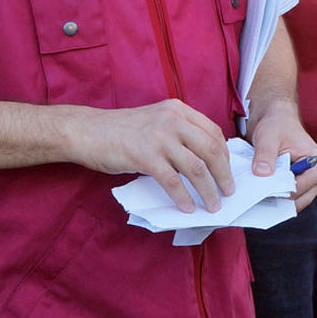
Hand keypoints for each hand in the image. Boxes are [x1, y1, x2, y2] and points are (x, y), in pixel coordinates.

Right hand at [68, 99, 234, 213]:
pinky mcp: (145, 156)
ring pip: (196, 168)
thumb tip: (203, 159)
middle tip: (228, 191)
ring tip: (213, 204)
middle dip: (223, 174)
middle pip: (211, 149)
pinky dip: (183, 197)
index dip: (225, 155)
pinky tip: (187, 207)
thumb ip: (178, 132)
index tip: (227, 171)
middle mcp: (172, 120)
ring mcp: (159, 138)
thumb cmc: (121, 130)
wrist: (88, 131)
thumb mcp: (156, 120)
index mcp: (177, 109)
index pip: (213, 132)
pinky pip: (172, 181)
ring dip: (208, 190)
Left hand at [246, 100, 316, 212]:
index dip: (279, 190)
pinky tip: (260, 194)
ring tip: (256, 194)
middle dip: (277, 199)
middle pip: (298, 200)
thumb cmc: (277, 126)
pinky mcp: (300, 189)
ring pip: (292, 204)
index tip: (259, 189)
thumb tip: (262, 173)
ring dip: (275, 201)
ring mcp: (311, 185)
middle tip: (255, 195)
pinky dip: (274, 199)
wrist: (276, 122)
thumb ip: (265, 154)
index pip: (299, 188)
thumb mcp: (268, 136)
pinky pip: (287, 201)